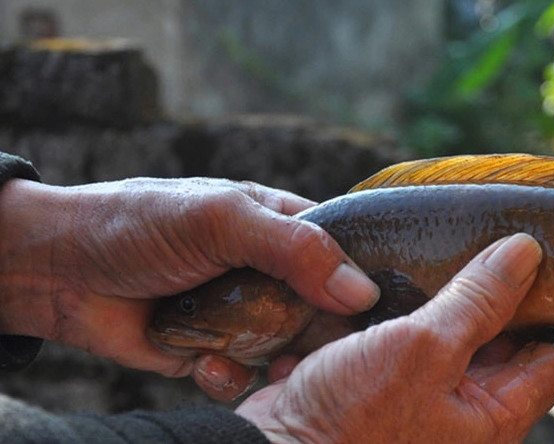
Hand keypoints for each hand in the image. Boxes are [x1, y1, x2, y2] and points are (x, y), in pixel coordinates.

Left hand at [0, 177, 378, 399]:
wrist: (57, 270)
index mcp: (279, 224)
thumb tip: (360, 290)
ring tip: (266, 363)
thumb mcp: (222, 220)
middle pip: (322, 307)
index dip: (361, 278)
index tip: (373, 309)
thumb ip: (294, 248)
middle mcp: (267, 270)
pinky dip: (231, 376)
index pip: (342, 250)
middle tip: (311, 345)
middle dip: (319, 332)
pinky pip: (243, 374)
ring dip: (278, 361)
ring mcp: (241, 311)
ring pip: (287, 348)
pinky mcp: (212, 349)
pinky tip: (206, 363)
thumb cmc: (140, 223)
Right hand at [236, 233, 553, 442]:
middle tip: (513, 234)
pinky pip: (416, 334)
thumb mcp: (424, 350)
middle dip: (512, 290)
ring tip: (465, 239)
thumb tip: (525, 253)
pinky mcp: (390, 379)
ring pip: (461, 330)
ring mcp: (428, 393)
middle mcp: (469, 408)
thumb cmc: (349, 423)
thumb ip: (477, 302)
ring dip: (458, 291)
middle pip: (512, 338)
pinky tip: (412, 268)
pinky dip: (416, 305)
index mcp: (496, 414)